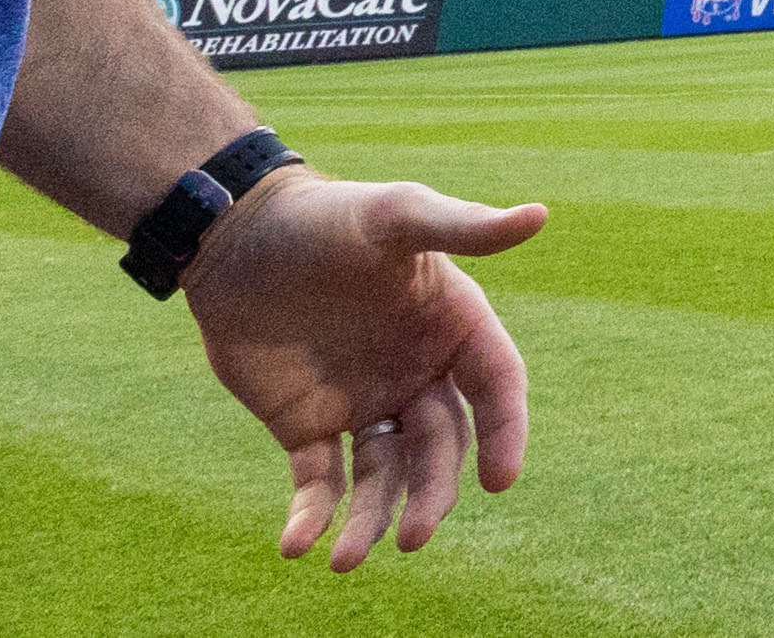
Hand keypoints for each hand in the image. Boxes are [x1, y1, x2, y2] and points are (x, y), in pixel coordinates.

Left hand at [181, 170, 546, 570]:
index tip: (499, 481)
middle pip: (442, 448)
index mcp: (452, 326)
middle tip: (410, 536)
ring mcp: (365, 403)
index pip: (497, 386)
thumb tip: (539, 215)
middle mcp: (417, 373)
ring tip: (346, 558)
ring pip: (385, 477)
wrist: (234, 236)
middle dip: (431, 495)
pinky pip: (320, 482)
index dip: (506, 433)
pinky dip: (312, 516)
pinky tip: (297, 544)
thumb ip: (462, 227)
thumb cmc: (326, 216)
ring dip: (372, 520)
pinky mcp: (308, 426)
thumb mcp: (395, 215)